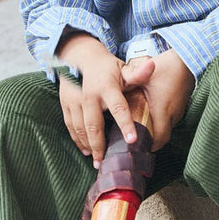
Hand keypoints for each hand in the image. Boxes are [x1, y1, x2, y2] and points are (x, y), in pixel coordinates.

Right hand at [55, 34, 154, 166]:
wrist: (79, 56)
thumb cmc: (106, 67)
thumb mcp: (122, 68)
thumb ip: (137, 73)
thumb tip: (152, 66)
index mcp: (107, 87)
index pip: (119, 108)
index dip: (126, 125)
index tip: (133, 140)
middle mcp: (89, 95)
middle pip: (94, 125)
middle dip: (99, 146)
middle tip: (104, 162)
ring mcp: (75, 100)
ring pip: (80, 128)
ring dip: (87, 146)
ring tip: (96, 160)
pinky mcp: (66, 104)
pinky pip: (70, 125)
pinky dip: (77, 139)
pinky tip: (84, 149)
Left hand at [138, 50, 194, 150]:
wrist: (185, 59)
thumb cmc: (164, 67)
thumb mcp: (142, 77)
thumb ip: (128, 88)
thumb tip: (111, 97)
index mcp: (162, 110)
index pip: (157, 140)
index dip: (147, 147)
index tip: (135, 149)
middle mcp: (172, 115)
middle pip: (162, 139)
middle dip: (150, 143)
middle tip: (135, 143)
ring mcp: (179, 111)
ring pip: (167, 130)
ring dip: (156, 133)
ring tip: (141, 131)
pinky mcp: (181, 106)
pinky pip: (170, 121)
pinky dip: (161, 123)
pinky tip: (151, 117)